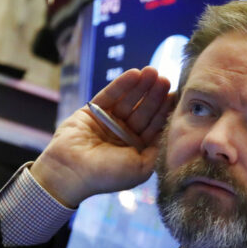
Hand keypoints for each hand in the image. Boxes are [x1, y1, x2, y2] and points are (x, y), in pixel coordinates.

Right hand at [31, 67, 174, 206]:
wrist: (70, 173)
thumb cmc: (107, 175)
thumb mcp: (141, 169)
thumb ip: (158, 153)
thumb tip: (170, 137)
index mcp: (137, 148)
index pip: (155, 125)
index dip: (165, 110)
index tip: (176, 95)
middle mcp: (124, 134)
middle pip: (144, 110)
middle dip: (155, 95)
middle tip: (165, 80)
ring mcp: (108, 122)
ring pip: (129, 100)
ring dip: (141, 86)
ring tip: (152, 72)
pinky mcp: (92, 111)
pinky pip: (110, 95)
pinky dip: (122, 84)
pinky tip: (135, 74)